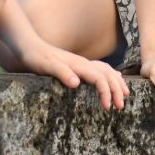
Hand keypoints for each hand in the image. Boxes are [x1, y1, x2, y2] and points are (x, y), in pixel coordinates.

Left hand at [13, 40, 128, 109]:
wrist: (29, 46)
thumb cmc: (36, 58)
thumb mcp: (46, 66)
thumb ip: (61, 73)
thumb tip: (76, 83)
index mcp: (79, 65)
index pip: (100, 78)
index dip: (106, 92)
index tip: (107, 107)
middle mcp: (83, 63)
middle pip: (108, 74)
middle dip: (117, 89)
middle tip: (120, 106)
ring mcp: (82, 64)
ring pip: (107, 71)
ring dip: (116, 82)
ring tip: (125, 95)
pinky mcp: (78, 66)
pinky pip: (101, 69)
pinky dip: (111, 75)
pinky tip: (114, 78)